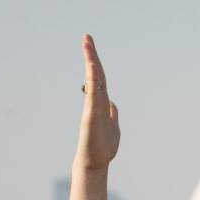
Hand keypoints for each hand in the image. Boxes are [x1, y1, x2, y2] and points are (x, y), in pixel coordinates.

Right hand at [75, 34, 120, 170]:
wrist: (95, 163)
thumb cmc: (102, 147)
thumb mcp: (113, 126)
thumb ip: (112, 113)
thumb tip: (112, 103)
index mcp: (101, 102)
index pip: (100, 77)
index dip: (96, 62)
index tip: (90, 45)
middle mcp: (96, 102)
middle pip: (95, 74)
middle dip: (91, 55)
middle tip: (86, 37)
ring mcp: (93, 108)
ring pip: (93, 81)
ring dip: (91, 61)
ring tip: (87, 44)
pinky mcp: (91, 116)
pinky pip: (93, 95)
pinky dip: (93, 81)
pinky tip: (92, 67)